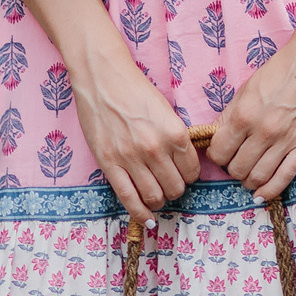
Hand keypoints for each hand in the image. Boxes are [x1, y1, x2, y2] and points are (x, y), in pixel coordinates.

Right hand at [69, 52, 198, 218]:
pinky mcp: (109, 164)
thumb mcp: (167, 111)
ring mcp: (131, 158)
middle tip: (171, 184)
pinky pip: (128, 198)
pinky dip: (140, 213)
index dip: (190, 175)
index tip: (184, 174)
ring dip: (159, 200)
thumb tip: (186, 163)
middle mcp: (155, 148)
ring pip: (154, 196)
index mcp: (175, 133)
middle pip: (175, 187)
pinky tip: (146, 217)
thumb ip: (176, 137)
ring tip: (158, 195)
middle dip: (176, 189)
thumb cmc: (136, 90)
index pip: (192, 171)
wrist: (103, 78)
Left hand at [204, 18, 295, 199]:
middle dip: (232, 168)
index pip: (219, 152)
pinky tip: (261, 194)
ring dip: (249, 180)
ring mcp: (286, 141)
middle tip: (237, 161)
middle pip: (236, 168)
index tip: (222, 152)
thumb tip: (216, 135)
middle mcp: (263, 132)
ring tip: (249, 174)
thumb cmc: (281, 69)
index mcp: (244, 115)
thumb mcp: (247, 88)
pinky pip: (284, 177)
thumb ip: (230, 114)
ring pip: (257, 177)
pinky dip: (269, 190)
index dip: (217, 155)